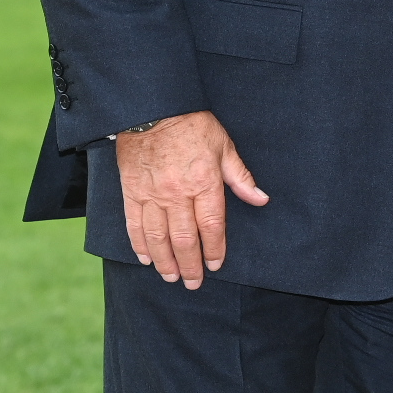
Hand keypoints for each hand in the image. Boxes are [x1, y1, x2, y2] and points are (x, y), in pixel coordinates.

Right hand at [114, 110, 268, 289]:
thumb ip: (240, 177)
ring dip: (165, 261)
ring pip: (158, 237)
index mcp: (204, 182)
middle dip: (190, 264)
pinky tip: (146, 259)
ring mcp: (151, 195)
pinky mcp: (131, 192)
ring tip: (171, 277)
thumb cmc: (193, 125)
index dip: (215, 248)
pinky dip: (139, 245)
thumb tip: (261, 199)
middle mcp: (177, 193)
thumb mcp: (225, 146)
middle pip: (184, 238)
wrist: (153, 109)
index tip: (216, 265)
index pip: (212, 225)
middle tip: (193, 283)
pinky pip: (134, 225)